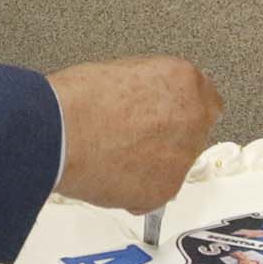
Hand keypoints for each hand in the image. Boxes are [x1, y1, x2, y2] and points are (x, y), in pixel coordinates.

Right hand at [48, 57, 223, 214]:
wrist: (58, 135)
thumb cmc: (76, 101)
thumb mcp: (121, 72)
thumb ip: (151, 88)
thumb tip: (148, 101)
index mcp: (184, 81)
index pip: (203, 97)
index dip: (179, 109)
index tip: (165, 115)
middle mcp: (192, 118)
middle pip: (194, 132)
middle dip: (170, 137)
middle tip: (136, 136)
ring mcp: (182, 158)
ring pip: (176, 164)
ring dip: (155, 163)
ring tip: (116, 155)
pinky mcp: (165, 190)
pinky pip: (157, 192)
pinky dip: (139, 188)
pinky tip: (112, 173)